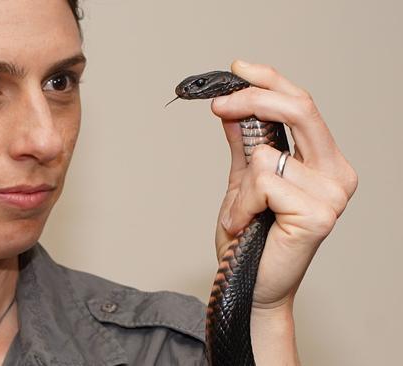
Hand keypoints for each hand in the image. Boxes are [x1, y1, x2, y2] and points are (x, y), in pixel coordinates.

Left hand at [211, 60, 357, 310]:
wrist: (250, 288)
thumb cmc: (250, 240)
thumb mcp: (242, 182)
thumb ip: (243, 145)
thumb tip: (231, 107)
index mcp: (324, 161)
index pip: (303, 105)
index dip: (270, 80)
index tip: (237, 67)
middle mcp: (337, 173)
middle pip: (299, 108)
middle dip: (252, 98)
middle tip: (218, 104)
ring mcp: (332, 194)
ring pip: (265, 153)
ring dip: (238, 187)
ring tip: (239, 216)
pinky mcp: (317, 213)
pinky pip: (260, 183)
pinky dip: (239, 205)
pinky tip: (244, 227)